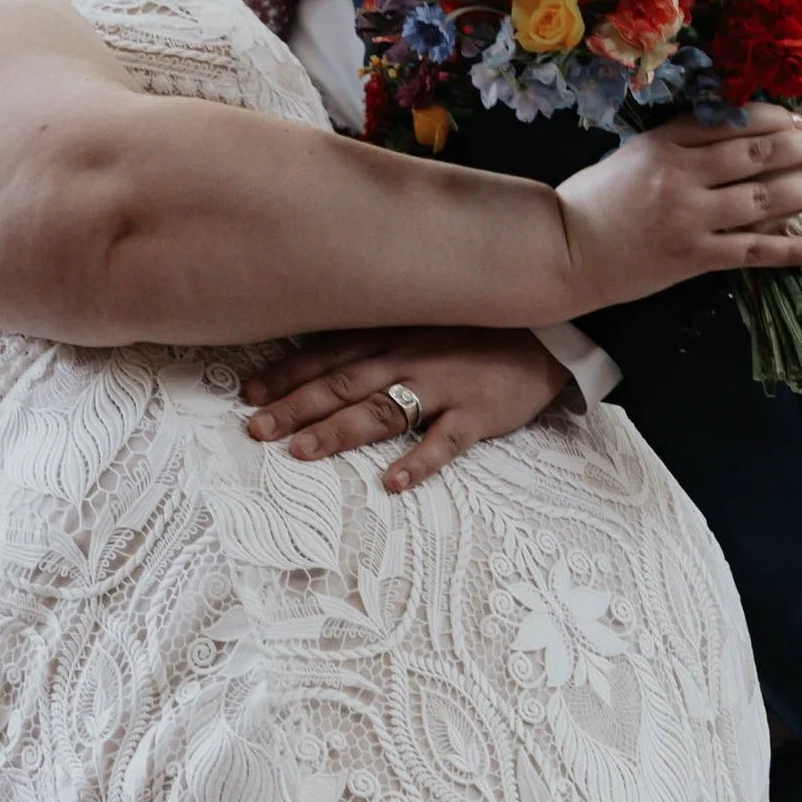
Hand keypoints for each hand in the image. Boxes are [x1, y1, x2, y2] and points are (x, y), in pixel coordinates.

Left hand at [242, 327, 567, 490]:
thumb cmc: (478, 329)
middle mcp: (410, 356)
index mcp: (394, 333)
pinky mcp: (478, 413)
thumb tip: (324, 357)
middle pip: (343, 384)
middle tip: (257, 430)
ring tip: (302, 452)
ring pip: (382, 409)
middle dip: (296, 407)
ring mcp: (444, 385)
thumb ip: (379, 335)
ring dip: (340, 431)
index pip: (329, 353)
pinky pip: (445, 441)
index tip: (250, 394)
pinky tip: (392, 483)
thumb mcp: (424, 318)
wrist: (551, 332)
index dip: (288, 374)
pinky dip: (418, 462)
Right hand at [554, 113, 801, 310]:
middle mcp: (683, 175)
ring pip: (763, 198)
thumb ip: (679, 142)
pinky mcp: (695, 257)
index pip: (733, 121)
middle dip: (799, 148)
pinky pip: (756, 251)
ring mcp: (691, 218)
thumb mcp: (633, 154)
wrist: (565, 251)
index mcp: (666, 142)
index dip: (773, 119)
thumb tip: (736, 135)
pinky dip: (795, 249)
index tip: (798, 122)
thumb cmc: (594, 200)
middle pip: (756, 154)